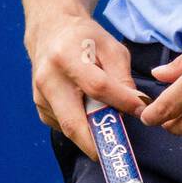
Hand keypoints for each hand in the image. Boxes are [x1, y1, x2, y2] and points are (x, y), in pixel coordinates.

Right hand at [28, 14, 148, 159]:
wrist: (52, 30)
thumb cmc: (85, 38)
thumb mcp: (110, 46)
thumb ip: (122, 76)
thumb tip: (135, 106)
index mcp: (66, 57)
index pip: (97, 87)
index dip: (121, 102)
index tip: (141, 111)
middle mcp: (48, 79)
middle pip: (73, 122)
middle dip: (97, 144)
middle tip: (118, 152)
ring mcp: (40, 97)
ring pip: (69, 128)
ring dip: (91, 135)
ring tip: (110, 128)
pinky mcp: (40, 108)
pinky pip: (63, 126)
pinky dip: (81, 126)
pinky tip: (90, 113)